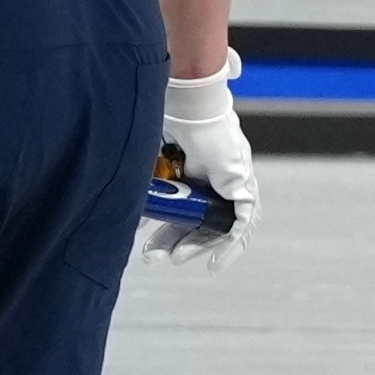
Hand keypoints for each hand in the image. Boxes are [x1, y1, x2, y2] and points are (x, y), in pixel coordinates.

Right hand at [148, 55, 255, 259]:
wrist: (189, 111)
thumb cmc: (170, 124)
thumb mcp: (152, 164)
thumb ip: (146, 188)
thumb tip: (131, 215)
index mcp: (194, 173)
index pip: (184, 212)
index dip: (168, 233)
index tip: (150, 249)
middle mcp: (216, 180)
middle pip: (199, 224)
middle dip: (174, 243)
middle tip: (154, 257)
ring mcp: (232, 184)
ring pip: (218, 228)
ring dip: (195, 246)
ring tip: (174, 258)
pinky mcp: (243, 187)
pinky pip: (241, 226)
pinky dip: (229, 247)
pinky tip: (212, 264)